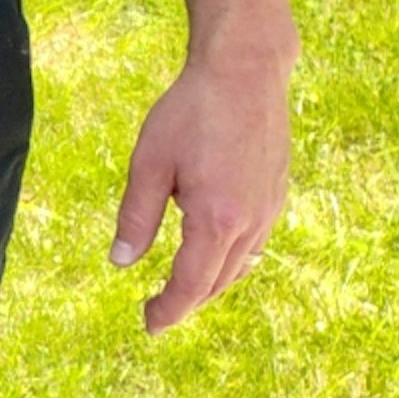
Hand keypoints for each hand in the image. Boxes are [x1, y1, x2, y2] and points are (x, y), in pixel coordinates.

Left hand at [113, 51, 293, 332]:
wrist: (246, 73)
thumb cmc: (191, 112)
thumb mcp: (149, 163)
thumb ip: (136, 216)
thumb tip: (121, 263)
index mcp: (217, 220)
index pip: (191, 284)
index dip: (168, 309)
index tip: (148, 325)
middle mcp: (251, 223)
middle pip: (217, 282)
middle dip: (187, 301)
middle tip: (157, 312)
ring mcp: (270, 210)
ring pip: (240, 266)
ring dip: (210, 283)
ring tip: (181, 290)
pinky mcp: (277, 195)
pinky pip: (254, 244)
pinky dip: (231, 259)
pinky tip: (213, 253)